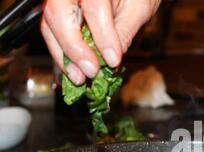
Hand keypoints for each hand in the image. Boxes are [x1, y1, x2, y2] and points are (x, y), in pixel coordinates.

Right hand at [41, 0, 159, 84]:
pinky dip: (63, 54)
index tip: (113, 60)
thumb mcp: (138, 8)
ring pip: (50, 26)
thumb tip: (111, 59)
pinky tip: (74, 70)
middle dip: (73, 48)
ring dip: (63, 56)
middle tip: (91, 71)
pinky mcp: (58, 12)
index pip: (93, 7)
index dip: (102, 36)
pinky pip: (53, 32)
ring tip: (79, 77)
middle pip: (58, 15)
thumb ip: (124, 31)